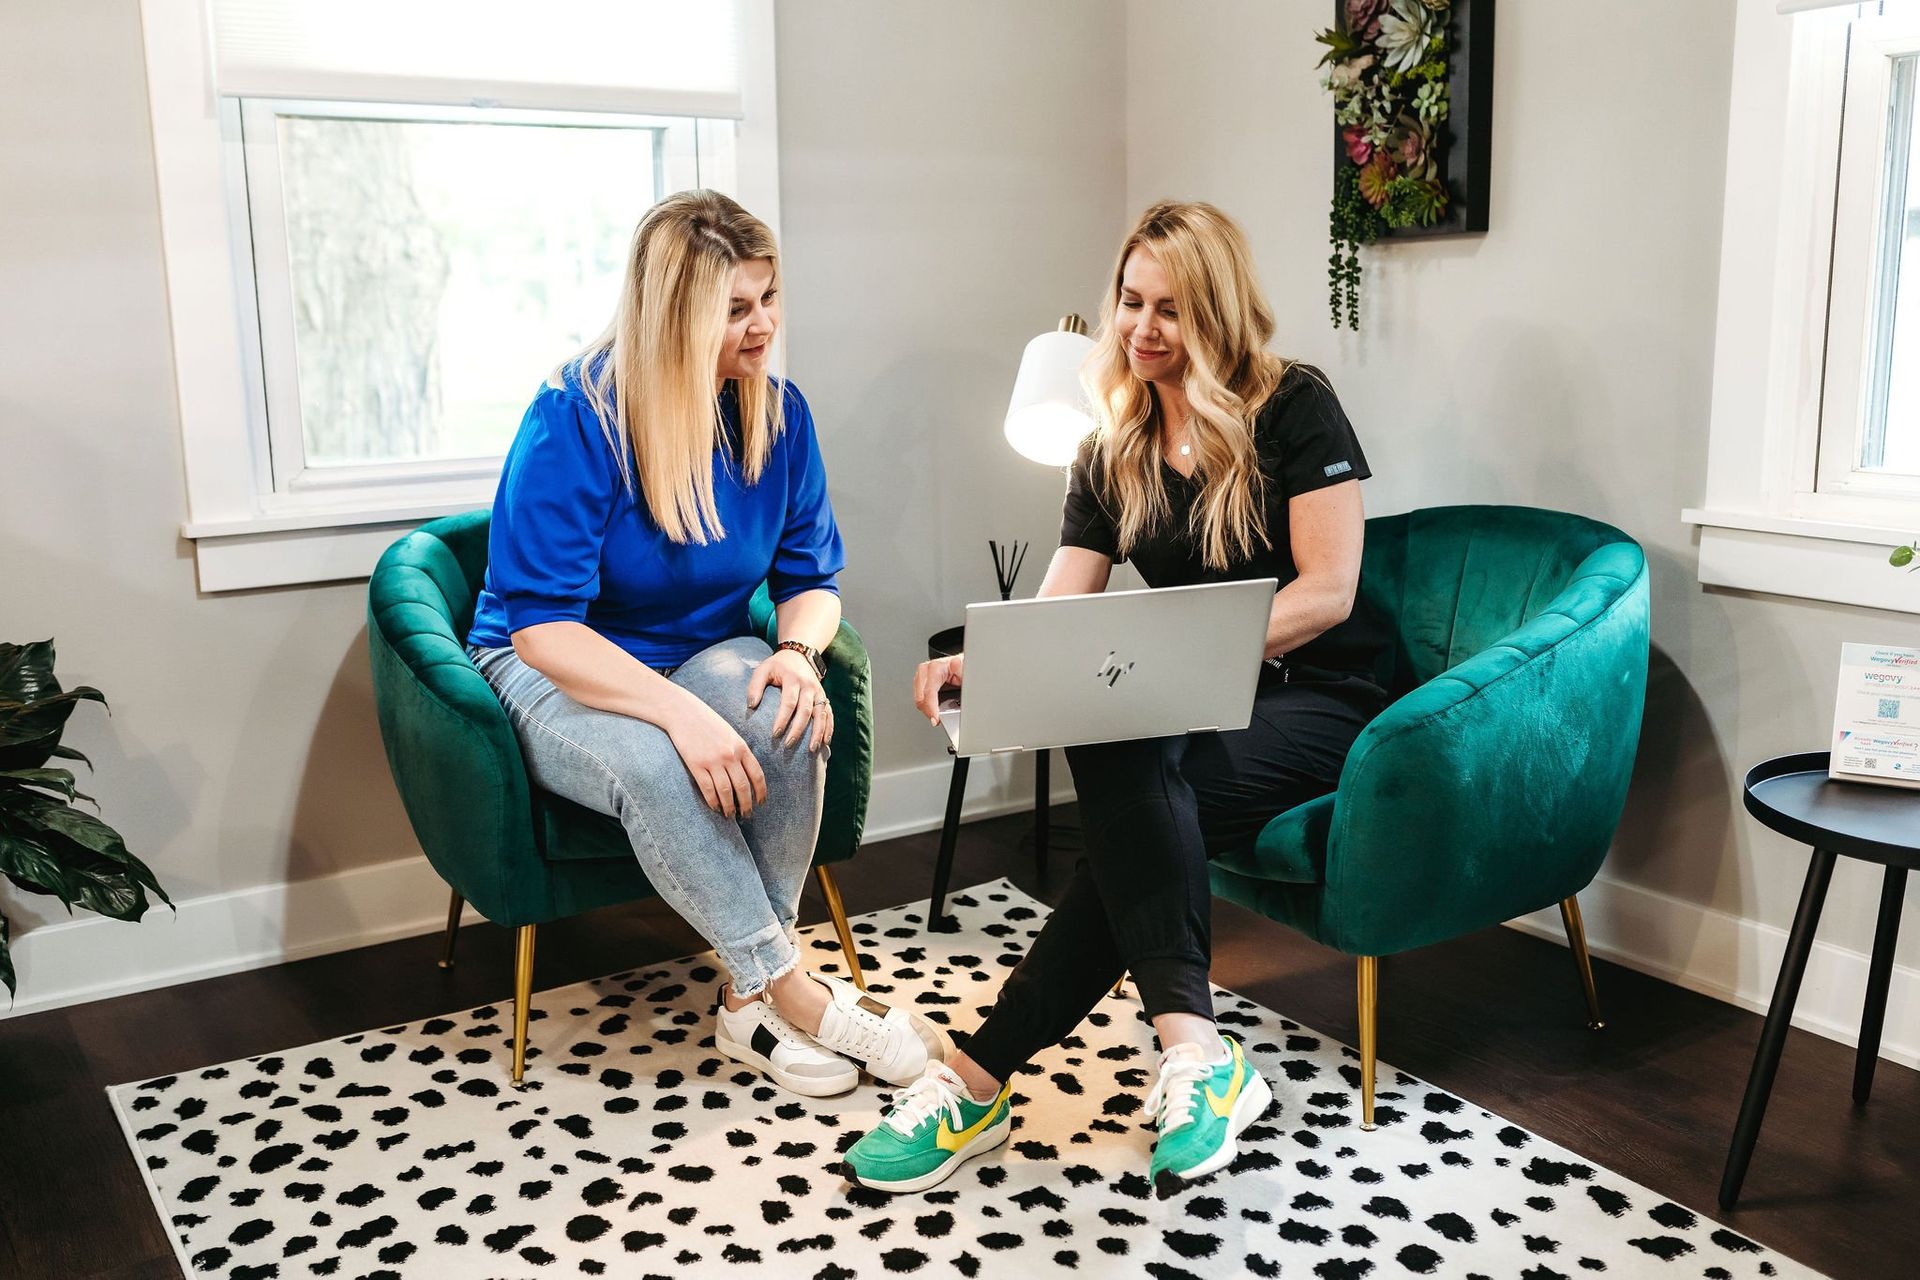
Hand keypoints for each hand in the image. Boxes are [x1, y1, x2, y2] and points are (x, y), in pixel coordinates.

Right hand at [664, 695, 768, 817]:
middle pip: (743, 787)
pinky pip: (708, 789)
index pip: (757, 774)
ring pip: (726, 791)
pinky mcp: (696, 765)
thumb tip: (746, 775)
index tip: (761, 803)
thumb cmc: (707, 722)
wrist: (683, 712)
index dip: (761, 792)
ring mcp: (713, 760)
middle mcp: (730, 755)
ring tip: (730, 815)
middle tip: (746, 815)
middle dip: (747, 804)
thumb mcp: (730, 733)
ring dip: (730, 807)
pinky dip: (713, 801)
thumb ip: (739, 752)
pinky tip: (715, 808)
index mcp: (741, 746)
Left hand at [747, 648, 832, 750]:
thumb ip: (755, 686)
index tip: (775, 734)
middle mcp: (808, 686)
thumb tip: (751, 706)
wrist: (798, 655)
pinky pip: (829, 714)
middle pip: (806, 711)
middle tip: (789, 745)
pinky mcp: (824, 697)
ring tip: (812, 749)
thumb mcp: (763, 670)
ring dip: (817, 733)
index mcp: (793, 679)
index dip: (782, 719)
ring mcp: (819, 692)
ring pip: (821, 714)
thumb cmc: (777, 666)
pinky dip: (828, 728)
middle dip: (798, 729)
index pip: (789, 702)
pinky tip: (825, 742)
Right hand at [913, 653, 963, 724]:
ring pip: (919, 699)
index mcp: (935, 666)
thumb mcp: (965, 670)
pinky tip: (935, 709)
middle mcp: (926, 670)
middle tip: (937, 721)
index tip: (936, 720)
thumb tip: (956, 663)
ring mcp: (921, 676)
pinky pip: (920, 698)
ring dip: (927, 709)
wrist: (962, 665)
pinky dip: (927, 706)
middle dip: (928, 711)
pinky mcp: (920, 682)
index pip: (929, 691)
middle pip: (920, 697)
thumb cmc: (964, 668)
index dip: (932, 708)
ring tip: (937, 716)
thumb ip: (961, 668)